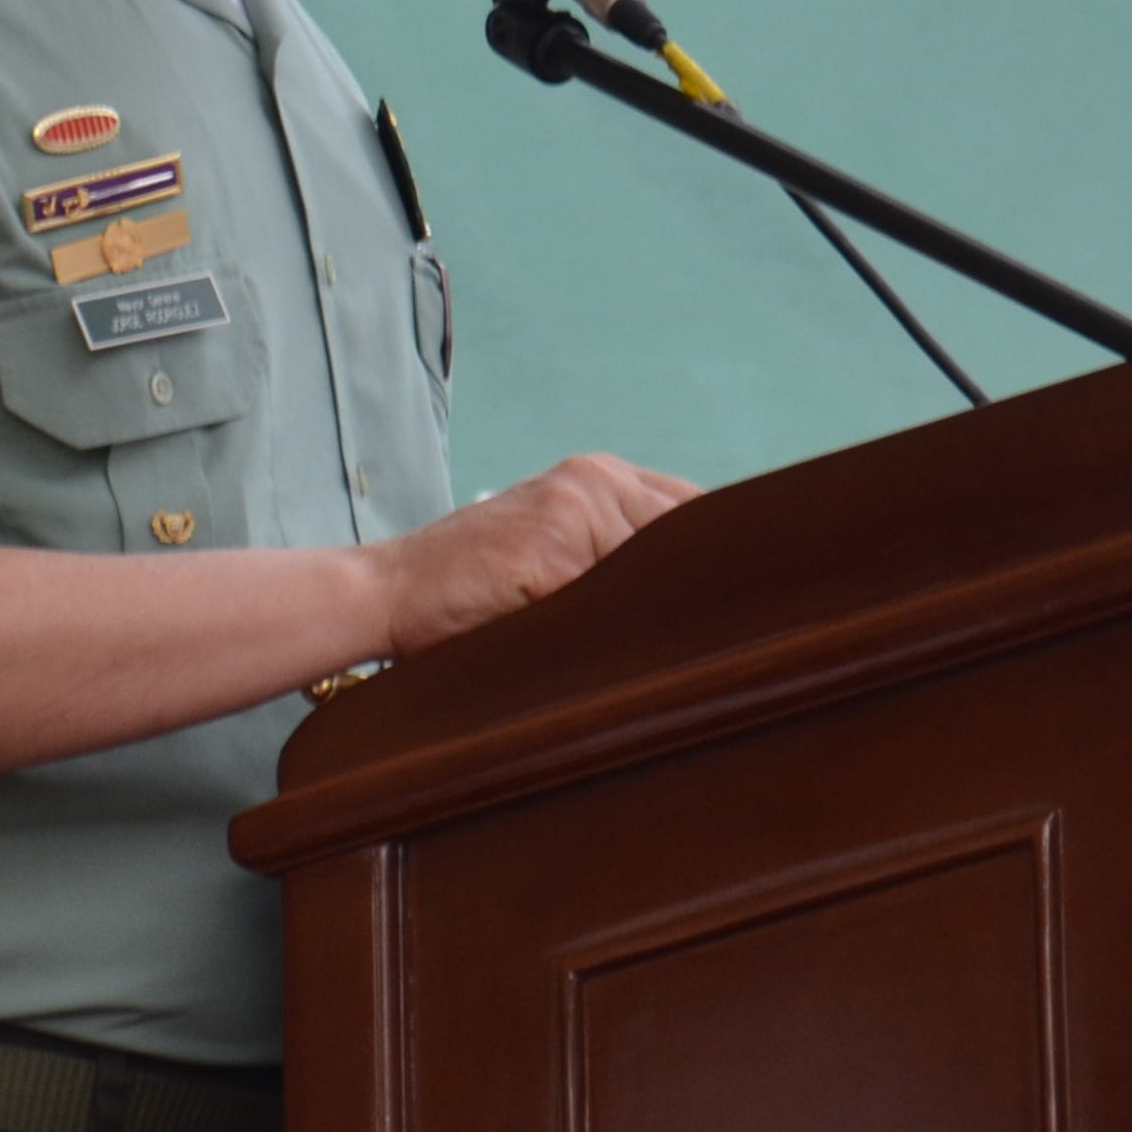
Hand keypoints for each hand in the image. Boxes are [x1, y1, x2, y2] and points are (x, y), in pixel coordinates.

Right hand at [368, 454, 695, 660]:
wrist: (390, 591)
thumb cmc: (471, 586)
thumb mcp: (555, 552)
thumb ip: (615, 553)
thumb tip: (703, 598)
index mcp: (599, 476)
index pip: (696, 510)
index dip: (720, 558)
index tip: (742, 600)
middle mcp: (593, 479)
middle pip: (691, 535)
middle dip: (703, 588)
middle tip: (720, 636)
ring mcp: (573, 510)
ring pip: (662, 567)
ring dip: (668, 613)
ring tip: (674, 654)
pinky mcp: (552, 553)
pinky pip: (616, 597)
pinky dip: (627, 631)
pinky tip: (625, 656)